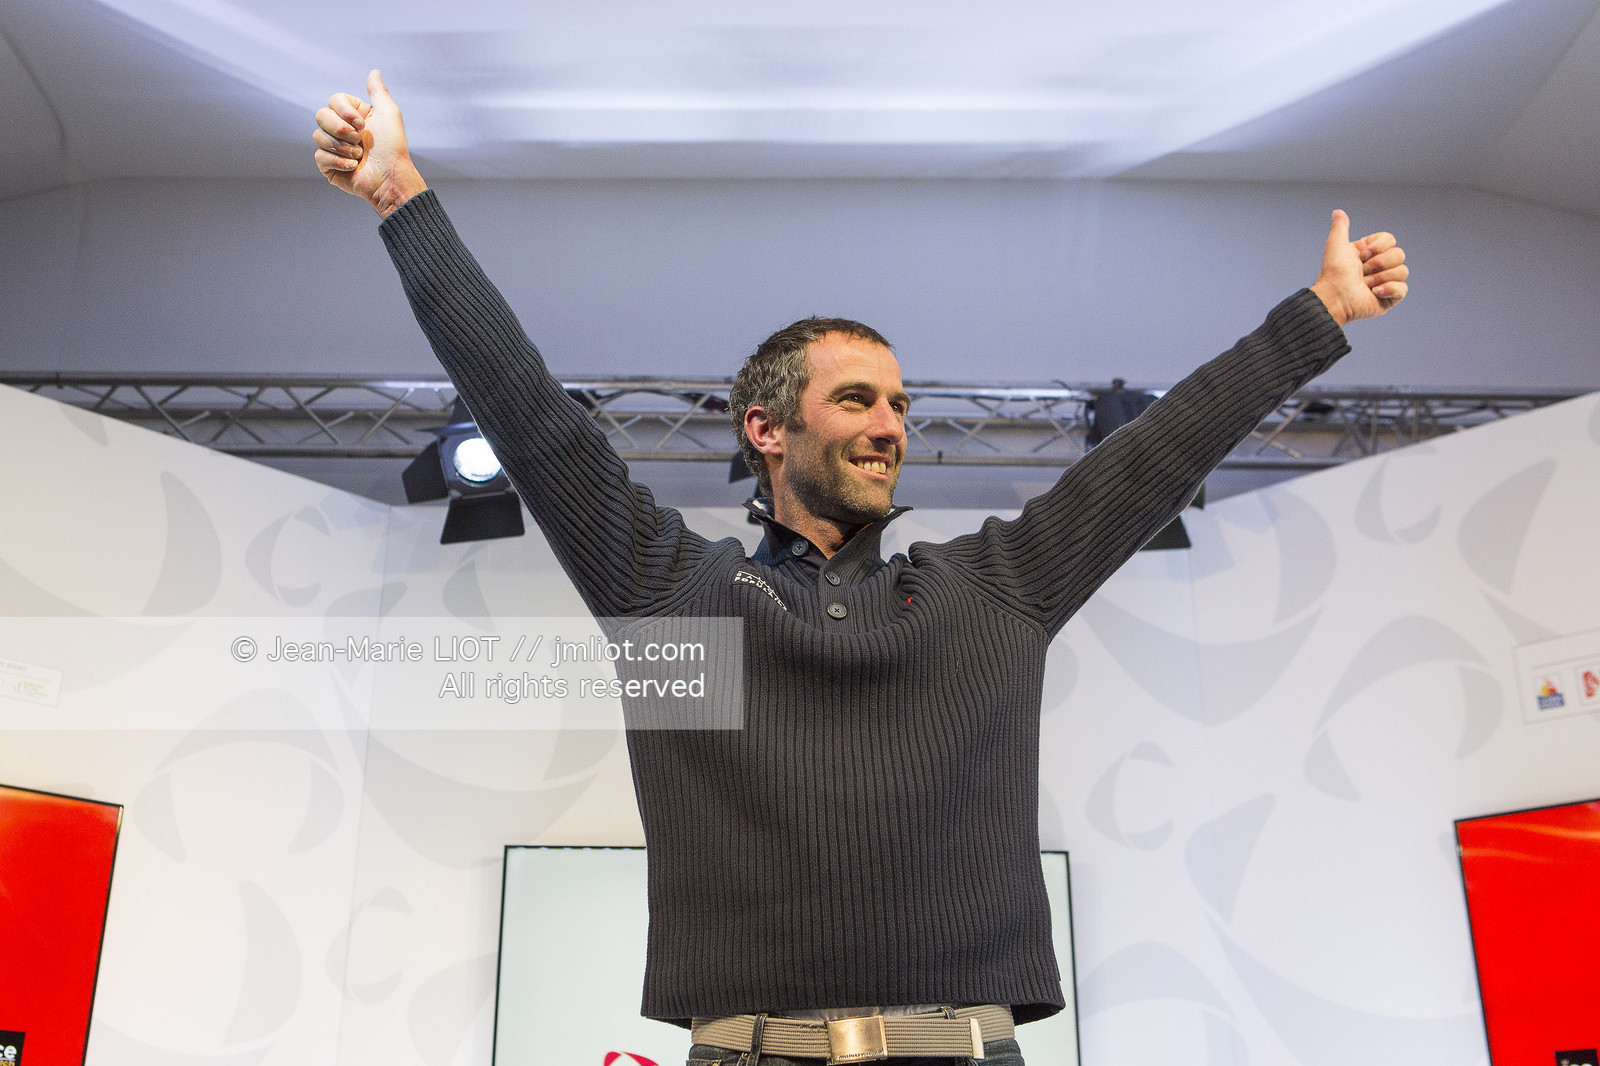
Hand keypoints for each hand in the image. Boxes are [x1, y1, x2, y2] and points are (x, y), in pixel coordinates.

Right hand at [313, 69, 427, 217]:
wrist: (390, 178)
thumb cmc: (393, 147)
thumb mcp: (388, 114)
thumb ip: (378, 92)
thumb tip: (374, 71)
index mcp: (353, 115)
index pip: (333, 100)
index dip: (344, 112)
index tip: (362, 124)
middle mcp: (341, 129)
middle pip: (320, 115)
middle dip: (341, 130)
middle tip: (359, 141)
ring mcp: (333, 147)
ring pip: (317, 136)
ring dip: (342, 147)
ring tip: (359, 156)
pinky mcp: (328, 165)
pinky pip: (319, 155)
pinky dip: (338, 161)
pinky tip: (353, 167)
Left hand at [1309, 210, 1408, 325]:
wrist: (1334, 296)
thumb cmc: (1333, 272)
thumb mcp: (1336, 244)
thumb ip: (1340, 227)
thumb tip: (1337, 212)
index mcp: (1371, 253)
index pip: (1391, 240)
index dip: (1378, 246)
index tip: (1362, 254)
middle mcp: (1380, 266)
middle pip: (1399, 254)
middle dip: (1379, 263)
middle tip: (1362, 271)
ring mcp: (1387, 282)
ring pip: (1403, 271)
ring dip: (1380, 277)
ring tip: (1364, 284)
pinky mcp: (1390, 298)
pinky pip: (1403, 288)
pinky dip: (1389, 289)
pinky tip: (1374, 292)